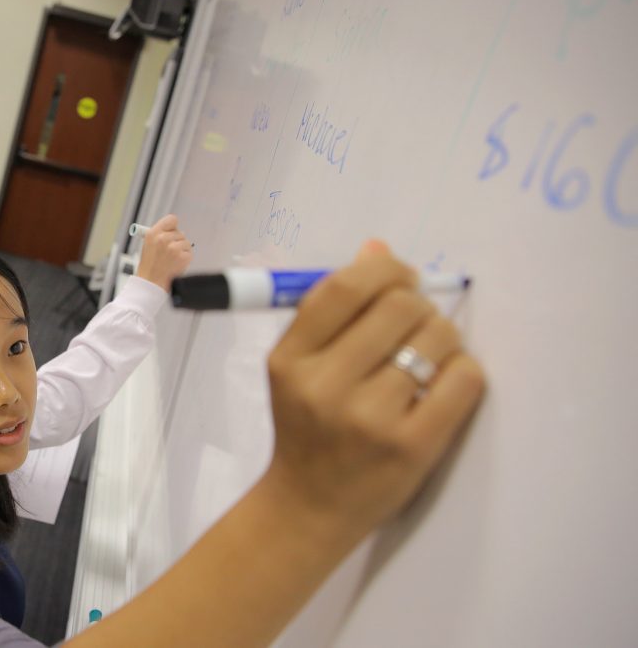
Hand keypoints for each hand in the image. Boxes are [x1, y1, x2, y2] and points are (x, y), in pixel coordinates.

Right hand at [135, 214, 193, 291]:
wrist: (151, 282)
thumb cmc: (150, 265)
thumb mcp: (148, 244)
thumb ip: (160, 234)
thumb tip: (174, 229)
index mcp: (153, 233)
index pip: (171, 220)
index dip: (173, 226)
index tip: (171, 232)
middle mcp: (163, 239)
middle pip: (180, 232)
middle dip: (176, 241)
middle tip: (168, 252)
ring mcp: (174, 248)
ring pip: (186, 242)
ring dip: (181, 250)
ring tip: (171, 259)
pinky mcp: (183, 257)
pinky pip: (189, 252)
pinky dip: (185, 258)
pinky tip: (176, 264)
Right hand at [263, 241, 484, 535]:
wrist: (310, 506)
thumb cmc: (307, 425)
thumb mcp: (297, 366)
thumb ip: (333, 310)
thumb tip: (378, 248)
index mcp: (290, 359)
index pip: (345, 287)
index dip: (384, 269)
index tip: (399, 278)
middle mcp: (324, 386)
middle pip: (400, 306)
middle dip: (418, 305)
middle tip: (415, 325)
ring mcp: (369, 418)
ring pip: (437, 337)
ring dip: (442, 338)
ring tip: (427, 358)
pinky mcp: (412, 446)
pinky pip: (464, 379)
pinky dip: (463, 371)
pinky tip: (445, 382)